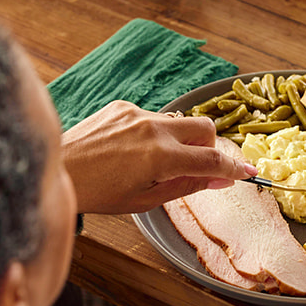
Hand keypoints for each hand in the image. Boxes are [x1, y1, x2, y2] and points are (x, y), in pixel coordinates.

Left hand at [61, 101, 255, 213]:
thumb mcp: (146, 199)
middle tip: (196, 166)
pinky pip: (153, 117)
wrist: (57, 170)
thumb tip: (220, 180)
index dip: (235, 169)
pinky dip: (154, 134)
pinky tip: (131, 150)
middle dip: (210, 147)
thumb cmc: (98, 193)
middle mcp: (153, 129)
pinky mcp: (123, 106)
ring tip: (154, 162)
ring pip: (179, 122)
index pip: (212, 160)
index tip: (248, 173)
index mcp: (160, 157)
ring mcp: (137, 113)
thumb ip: (188, 185)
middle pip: (206, 128)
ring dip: (180, 141)